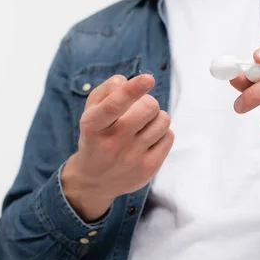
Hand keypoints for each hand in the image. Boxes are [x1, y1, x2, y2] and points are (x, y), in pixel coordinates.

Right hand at [62, 74, 173, 220]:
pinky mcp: (148, 169)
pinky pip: (169, 137)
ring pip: (163, 120)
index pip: (114, 105)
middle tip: (140, 108)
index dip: (133, 90)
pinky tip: (148, 139)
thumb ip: (105, 91)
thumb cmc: (96, 137)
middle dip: (148, 101)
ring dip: (157, 117)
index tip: (148, 78)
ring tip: (144, 125)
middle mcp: (112, 143)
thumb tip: (125, 81)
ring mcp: (131, 158)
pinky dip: (162, 133)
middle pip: (148, 108)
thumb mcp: (90, 112)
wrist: (95, 180)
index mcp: (94, 125)